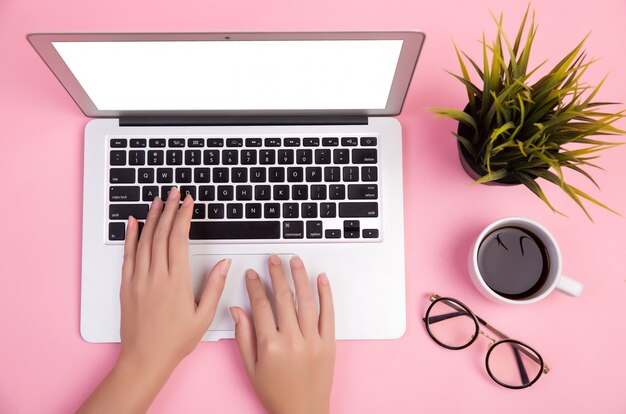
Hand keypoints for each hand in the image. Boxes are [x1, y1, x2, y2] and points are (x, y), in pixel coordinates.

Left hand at [78, 188, 229, 413]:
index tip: (188, 202)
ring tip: (158, 200)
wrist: (144, 359)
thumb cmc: (175, 341)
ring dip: (152, 217)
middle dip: (169, 209)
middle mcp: (155, 276)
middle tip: (174, 192)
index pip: (179, 239)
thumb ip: (214, 286)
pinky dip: (131, 236)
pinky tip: (134, 222)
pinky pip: (128, 254)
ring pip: (144, 240)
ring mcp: (138, 279)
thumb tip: (224, 263)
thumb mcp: (203, 316)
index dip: (184, 217)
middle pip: (161, 234)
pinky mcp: (127, 285)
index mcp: (176, 282)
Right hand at [230, 255, 334, 413]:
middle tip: (273, 259)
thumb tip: (237, 310)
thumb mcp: (251, 368)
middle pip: (283, 297)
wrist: (303, 413)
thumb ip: (243, 337)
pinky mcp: (328, 343)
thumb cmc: (276, 394)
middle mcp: (292, 340)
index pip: (261, 305)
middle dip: (276, 274)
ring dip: (300, 277)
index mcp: (270, 346)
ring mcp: (313, 341)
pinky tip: (322, 279)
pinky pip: (328, 314)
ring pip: (306, 300)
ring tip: (295, 261)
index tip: (252, 274)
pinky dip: (326, 294)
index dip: (255, 286)